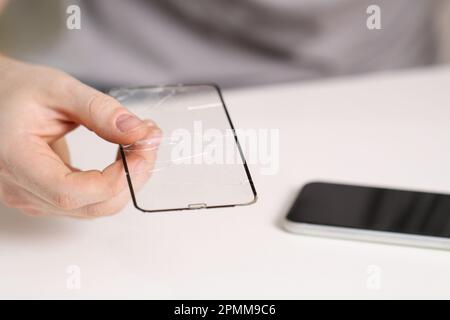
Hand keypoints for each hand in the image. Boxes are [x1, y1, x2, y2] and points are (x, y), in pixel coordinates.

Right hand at [0, 56, 160, 217]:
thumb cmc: (16, 90)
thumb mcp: (59, 89)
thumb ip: (100, 111)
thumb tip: (139, 133)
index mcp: (14, 160)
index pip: (70, 192)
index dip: (115, 179)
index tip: (143, 150)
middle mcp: (19, 189)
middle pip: (90, 206)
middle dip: (131, 178)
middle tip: (149, 142)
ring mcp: (32, 198)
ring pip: (94, 208)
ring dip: (127, 180)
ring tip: (141, 143)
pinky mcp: (45, 197)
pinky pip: (89, 201)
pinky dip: (114, 181)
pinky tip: (125, 156)